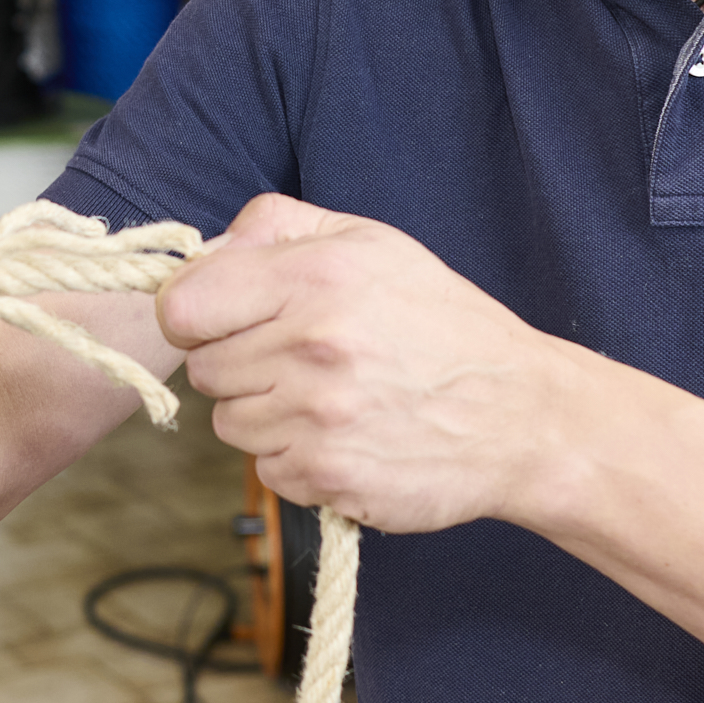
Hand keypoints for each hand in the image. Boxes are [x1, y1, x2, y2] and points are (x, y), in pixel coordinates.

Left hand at [155, 194, 581, 534]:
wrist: (521, 416)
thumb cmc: (442, 322)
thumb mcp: (371, 243)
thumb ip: (277, 226)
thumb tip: (208, 251)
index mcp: (316, 276)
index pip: (182, 305)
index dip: (195, 313)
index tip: (224, 318)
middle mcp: (312, 346)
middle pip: (203, 368)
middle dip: (239, 361)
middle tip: (300, 358)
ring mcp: (318, 418)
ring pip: (230, 423)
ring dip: (266, 413)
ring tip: (329, 397)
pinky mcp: (328, 476)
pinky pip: (267, 469)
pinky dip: (295, 458)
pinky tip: (344, 436)